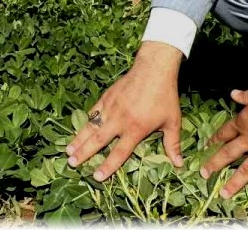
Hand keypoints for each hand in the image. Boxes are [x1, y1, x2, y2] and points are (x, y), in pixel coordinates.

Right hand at [66, 42, 185, 180]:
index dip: (107, 166)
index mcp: (135, 129)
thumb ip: (173, 144)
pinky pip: (93, 112)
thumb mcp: (172, 122)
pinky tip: (79, 129)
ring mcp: (110, 108)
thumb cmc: (165, 97)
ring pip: (91, 127)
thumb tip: (179, 164)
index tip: (97, 177)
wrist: (153, 70)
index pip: (119, 153)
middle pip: (98, 141)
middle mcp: (119, 121)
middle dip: (84, 154)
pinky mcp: (106, 97)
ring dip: (78, 139)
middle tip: (71, 164)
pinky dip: (85, 121)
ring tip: (68, 151)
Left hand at [200, 78, 247, 205]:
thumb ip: (245, 96)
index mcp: (244, 122)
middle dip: (214, 164)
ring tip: (224, 195)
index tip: (205, 146)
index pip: (225, 132)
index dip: (215, 138)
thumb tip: (233, 93)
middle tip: (204, 174)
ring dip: (235, 183)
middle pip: (229, 154)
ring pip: (247, 171)